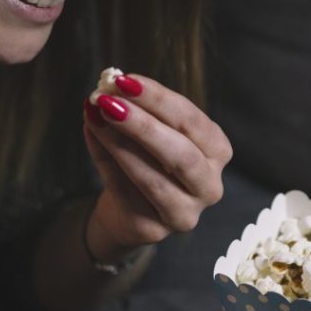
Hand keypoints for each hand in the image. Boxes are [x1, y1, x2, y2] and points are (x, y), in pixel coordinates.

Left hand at [82, 74, 231, 251]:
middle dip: (144, 124)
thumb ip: (134, 110)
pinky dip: (105, 160)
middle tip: (110, 100)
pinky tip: (93, 134)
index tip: (126, 80)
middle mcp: (209, 185)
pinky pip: (126, 192)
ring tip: (96, 116)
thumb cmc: (147, 159)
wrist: (129, 208)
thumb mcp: (149, 130)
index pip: (191, 121)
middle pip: (182, 154)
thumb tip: (108, 89)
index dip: (158, 99)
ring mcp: (184, 213)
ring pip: (154, 179)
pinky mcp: (153, 229)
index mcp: (217, 151)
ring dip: (120, 144)